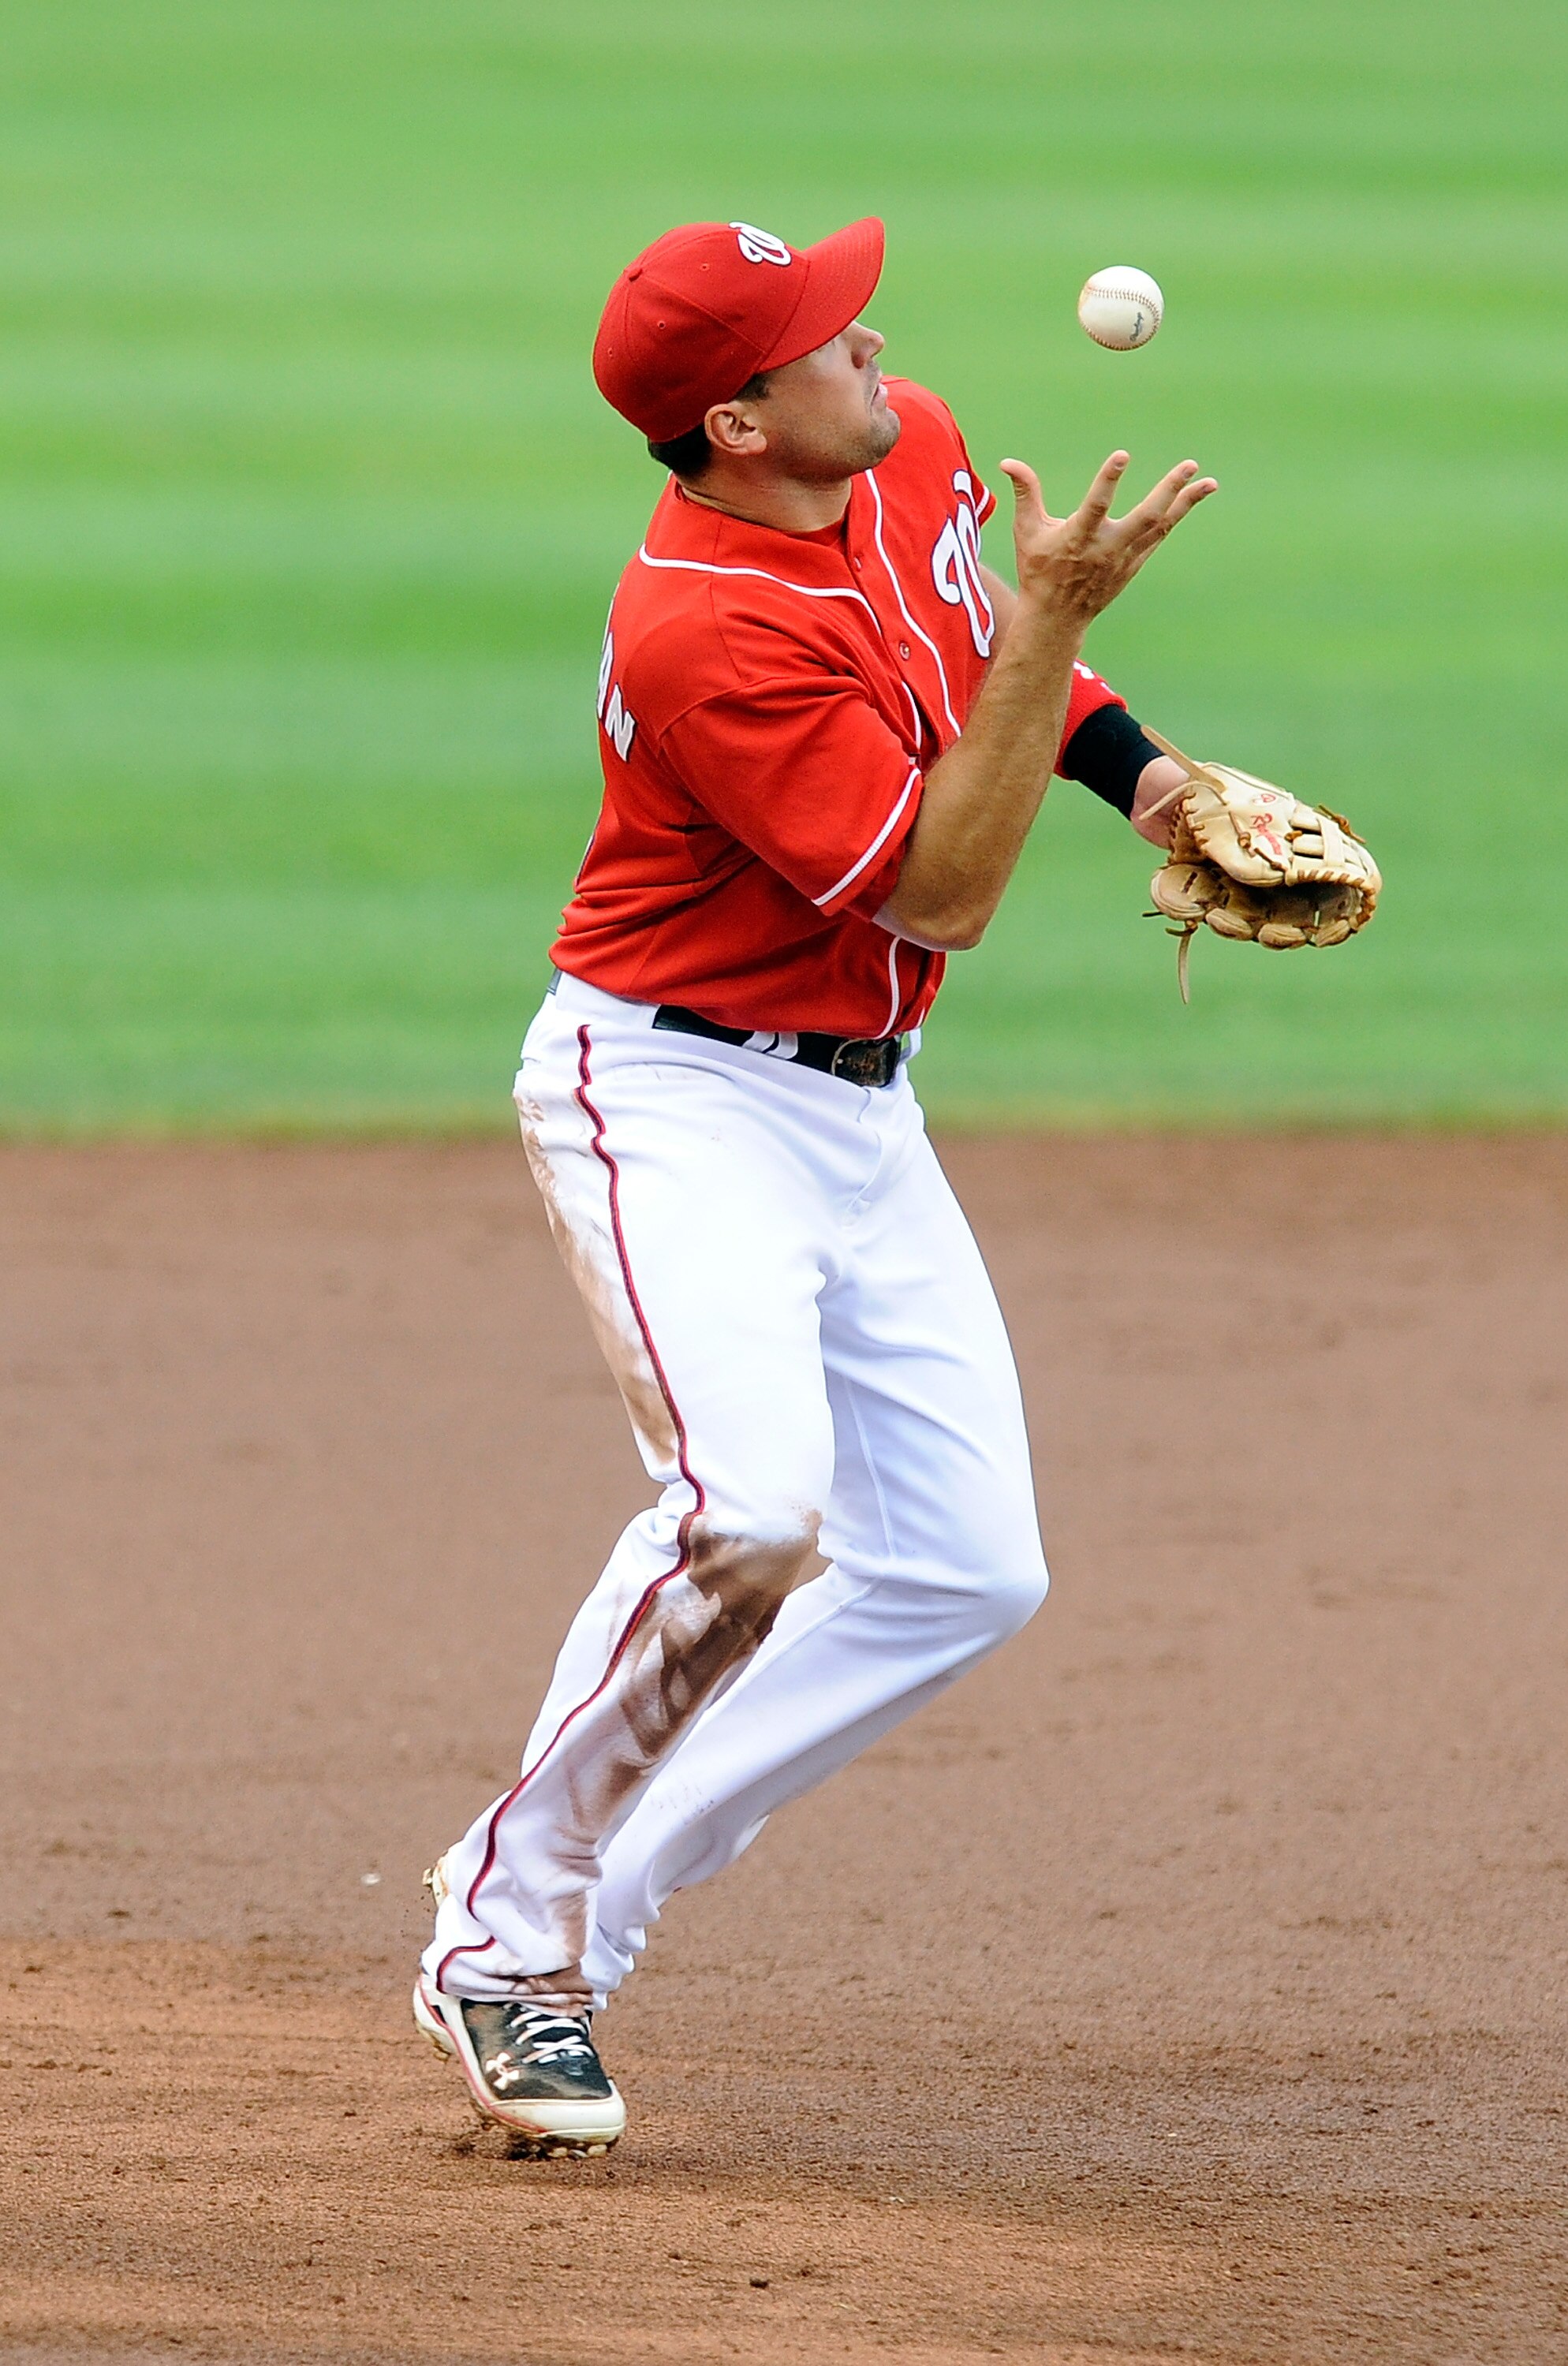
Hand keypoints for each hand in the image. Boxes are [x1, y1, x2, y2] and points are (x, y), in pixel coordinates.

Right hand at [1000, 451, 1216, 629]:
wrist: (1057, 618)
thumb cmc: (1039, 570)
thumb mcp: (1027, 532)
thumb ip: (1025, 493)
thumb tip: (1008, 461)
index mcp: (1079, 538)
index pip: (1096, 506)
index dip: (1108, 481)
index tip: (1123, 456)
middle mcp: (1107, 549)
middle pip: (1145, 517)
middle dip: (1169, 490)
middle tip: (1190, 465)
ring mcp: (1124, 558)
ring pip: (1160, 526)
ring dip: (1186, 503)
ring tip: (1209, 482)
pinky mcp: (1134, 564)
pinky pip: (1159, 537)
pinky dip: (1175, 517)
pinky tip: (1190, 499)